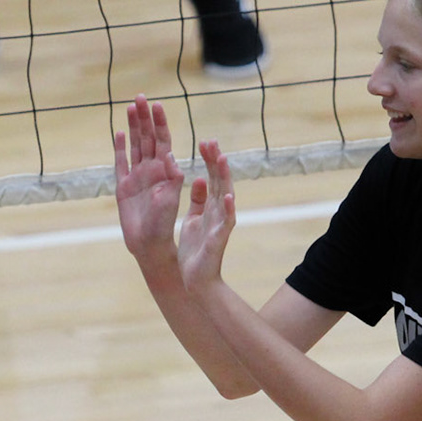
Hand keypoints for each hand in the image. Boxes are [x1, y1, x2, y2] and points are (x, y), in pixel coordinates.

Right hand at [114, 95, 186, 268]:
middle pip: (148, 138)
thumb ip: (171, 179)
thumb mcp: (171, 201)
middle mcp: (152, 170)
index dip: (160, 123)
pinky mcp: (124, 187)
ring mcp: (137, 177)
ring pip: (135, 145)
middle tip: (141, 97)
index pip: (163, 141)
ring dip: (133, 126)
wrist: (148, 244)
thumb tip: (169, 157)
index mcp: (166, 171)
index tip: (157, 105)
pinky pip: (121, 163)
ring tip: (130, 106)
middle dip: (145, 117)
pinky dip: (120, 148)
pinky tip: (120, 133)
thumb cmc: (163, 225)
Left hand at [177, 139, 235, 293]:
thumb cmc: (195, 251)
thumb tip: (201, 179)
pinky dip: (227, 208)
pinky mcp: (219, 238)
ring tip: (222, 159)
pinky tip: (228, 196)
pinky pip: (225, 221)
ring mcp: (220, 224)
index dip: (209, 160)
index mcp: (210, 207)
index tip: (205, 142)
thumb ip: (199, 201)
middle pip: (219, 181)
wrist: (196, 279)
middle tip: (211, 141)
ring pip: (225, 196)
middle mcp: (219, 212)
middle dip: (215, 161)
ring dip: (224, 178)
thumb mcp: (193, 219)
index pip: (212, 178)